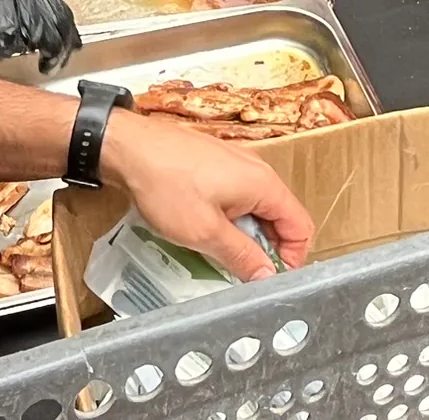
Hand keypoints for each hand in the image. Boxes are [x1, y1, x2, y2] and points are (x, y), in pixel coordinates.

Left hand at [102, 110, 313, 280]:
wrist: (128, 148)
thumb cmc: (166, 185)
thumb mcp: (205, 232)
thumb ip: (242, 256)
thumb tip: (268, 276)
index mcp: (264, 184)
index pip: (301, 226)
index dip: (292, 257)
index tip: (269, 280)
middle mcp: (257, 169)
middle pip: (280, 217)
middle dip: (265, 248)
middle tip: (239, 271)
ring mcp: (236, 163)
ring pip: (256, 208)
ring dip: (244, 235)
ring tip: (217, 253)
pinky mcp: (217, 164)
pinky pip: (236, 197)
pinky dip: (229, 218)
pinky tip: (203, 230)